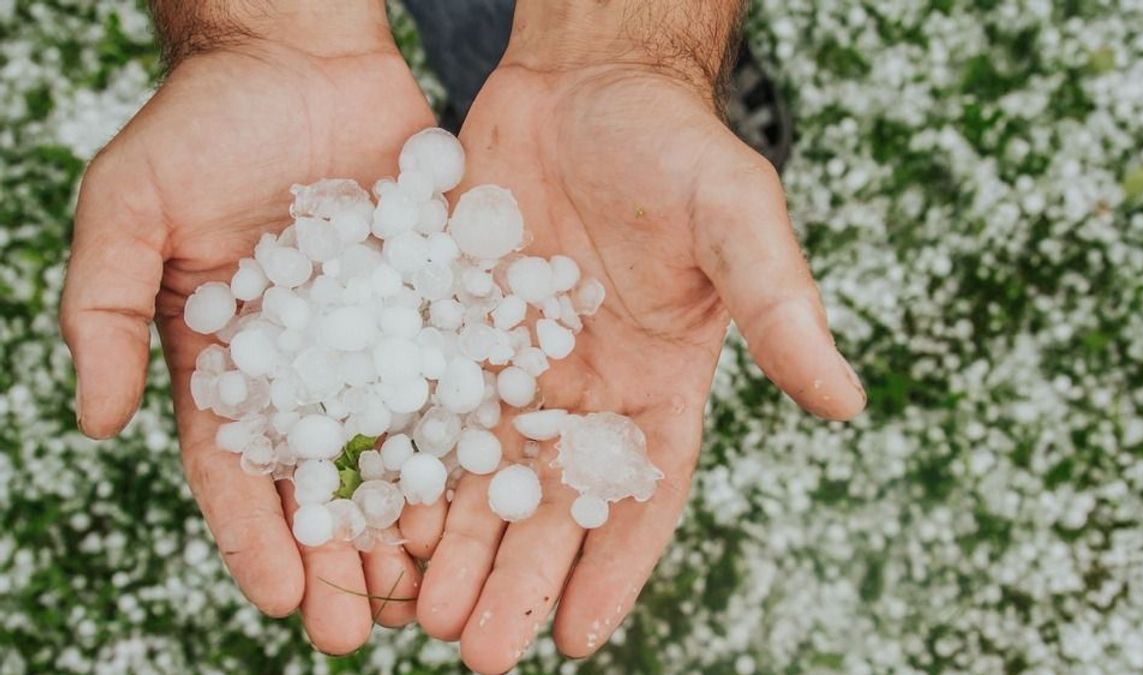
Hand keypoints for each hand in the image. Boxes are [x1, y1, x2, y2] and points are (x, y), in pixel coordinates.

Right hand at [60, 7, 432, 652]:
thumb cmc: (202, 126)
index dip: (256, 536)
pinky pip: (454, 381)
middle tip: (358, 631)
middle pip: (322, 480)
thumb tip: (96, 423)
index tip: (280, 601)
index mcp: (228, 363)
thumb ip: (103, 310)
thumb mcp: (128, 209)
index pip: (238, 469)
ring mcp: (376, 341)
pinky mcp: (435, 307)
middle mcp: (308, 366)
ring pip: (395, 449)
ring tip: (426, 592)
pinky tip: (485, 496)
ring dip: (408, 522)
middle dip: (337, 557)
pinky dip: (465, 441)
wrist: (299, 58)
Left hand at [404, 63, 865, 673]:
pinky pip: (426, 408)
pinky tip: (373, 516)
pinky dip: (403, 464)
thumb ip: (781, 309)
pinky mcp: (454, 329)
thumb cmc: (674, 146)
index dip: (612, 567)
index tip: (574, 638)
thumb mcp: (736, 220)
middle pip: (550, 504)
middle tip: (474, 652)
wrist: (585, 81)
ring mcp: (515, 363)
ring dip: (452, 543)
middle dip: (515, 577)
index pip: (641, 495)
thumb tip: (847, 402)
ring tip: (417, 610)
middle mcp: (584, 390)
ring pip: (480, 471)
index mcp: (659, 383)